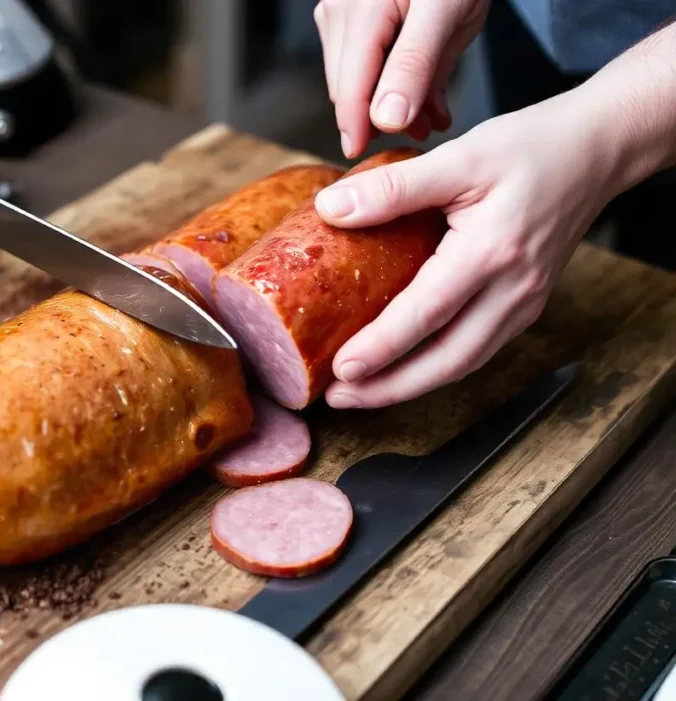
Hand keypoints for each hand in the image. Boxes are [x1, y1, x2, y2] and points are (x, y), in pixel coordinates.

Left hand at [313, 91, 618, 407]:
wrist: (596, 151)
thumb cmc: (531, 148)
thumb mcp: (459, 155)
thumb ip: (393, 187)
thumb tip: (330, 209)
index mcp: (493, 251)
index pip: (428, 312)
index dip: (382, 347)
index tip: (340, 369)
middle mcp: (514, 288)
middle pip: (448, 359)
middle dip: (391, 388)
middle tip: (340, 398)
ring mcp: (524, 303)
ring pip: (464, 363)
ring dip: (411, 385)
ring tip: (362, 391)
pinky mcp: (524, 306)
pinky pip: (477, 349)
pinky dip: (437, 367)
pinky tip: (404, 368)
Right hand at [314, 0, 488, 157]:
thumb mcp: (446, 15)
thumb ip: (414, 67)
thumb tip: (385, 119)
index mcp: (361, 12)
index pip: (347, 90)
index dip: (356, 129)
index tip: (366, 160)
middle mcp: (340, 12)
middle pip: (348, 88)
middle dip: (384, 116)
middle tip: (425, 131)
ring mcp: (340, 12)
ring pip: (355, 79)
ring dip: (391, 103)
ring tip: (431, 115)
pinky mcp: (348, 15)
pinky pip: (363, 62)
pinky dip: (391, 82)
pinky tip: (422, 94)